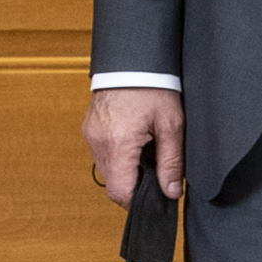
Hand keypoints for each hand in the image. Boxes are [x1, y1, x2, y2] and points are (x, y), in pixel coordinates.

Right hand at [87, 85, 185, 205]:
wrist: (133, 58)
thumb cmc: (152, 86)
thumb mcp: (171, 125)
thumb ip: (171, 162)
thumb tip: (170, 192)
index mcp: (118, 143)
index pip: (120, 193)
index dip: (138, 202)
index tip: (154, 197)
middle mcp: (98, 142)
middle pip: (113, 184)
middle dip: (134, 185)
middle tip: (155, 171)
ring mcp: (91, 136)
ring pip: (107, 171)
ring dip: (126, 171)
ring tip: (146, 152)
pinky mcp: (90, 129)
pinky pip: (102, 155)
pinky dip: (118, 157)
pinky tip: (134, 143)